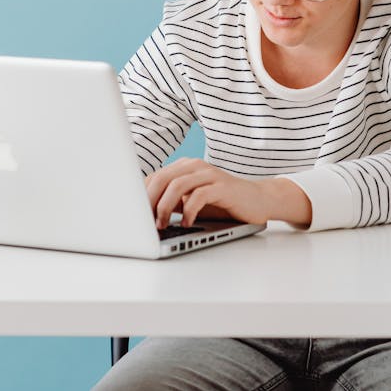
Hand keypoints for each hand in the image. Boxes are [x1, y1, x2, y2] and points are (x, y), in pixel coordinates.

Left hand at [145, 158, 311, 228]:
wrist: (257, 200)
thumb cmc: (221, 203)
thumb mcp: (191, 202)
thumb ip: (171, 202)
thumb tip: (143, 214)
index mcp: (183, 167)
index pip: (154, 177)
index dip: (141, 196)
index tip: (133, 216)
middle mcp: (194, 166)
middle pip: (162, 178)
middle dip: (148, 201)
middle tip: (143, 222)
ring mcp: (209, 174)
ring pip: (177, 185)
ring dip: (165, 207)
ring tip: (162, 225)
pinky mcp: (222, 186)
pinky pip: (199, 195)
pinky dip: (189, 210)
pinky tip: (187, 223)